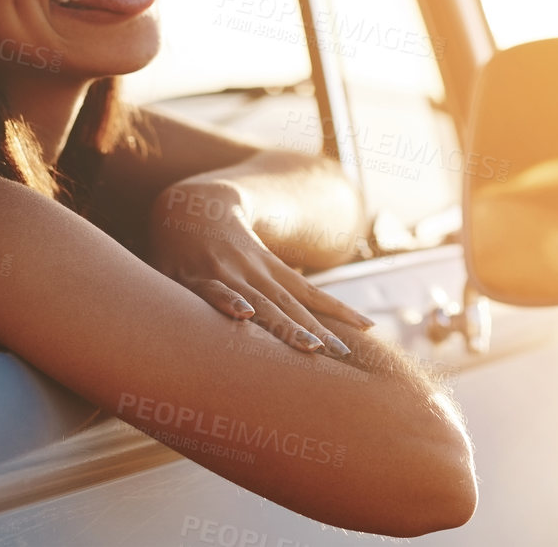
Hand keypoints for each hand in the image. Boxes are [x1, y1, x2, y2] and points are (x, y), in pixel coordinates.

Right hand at [147, 179, 374, 355]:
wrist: (188, 204)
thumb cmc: (222, 241)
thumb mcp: (253, 261)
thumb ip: (275, 283)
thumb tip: (299, 299)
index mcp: (271, 270)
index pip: (311, 293)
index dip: (338, 310)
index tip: (369, 327)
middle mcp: (255, 273)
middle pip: (291, 306)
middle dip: (317, 332)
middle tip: (343, 354)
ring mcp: (227, 274)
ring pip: (261, 304)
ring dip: (285, 325)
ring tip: (310, 346)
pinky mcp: (195, 278)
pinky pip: (213, 292)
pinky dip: (229, 302)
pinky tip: (244, 315)